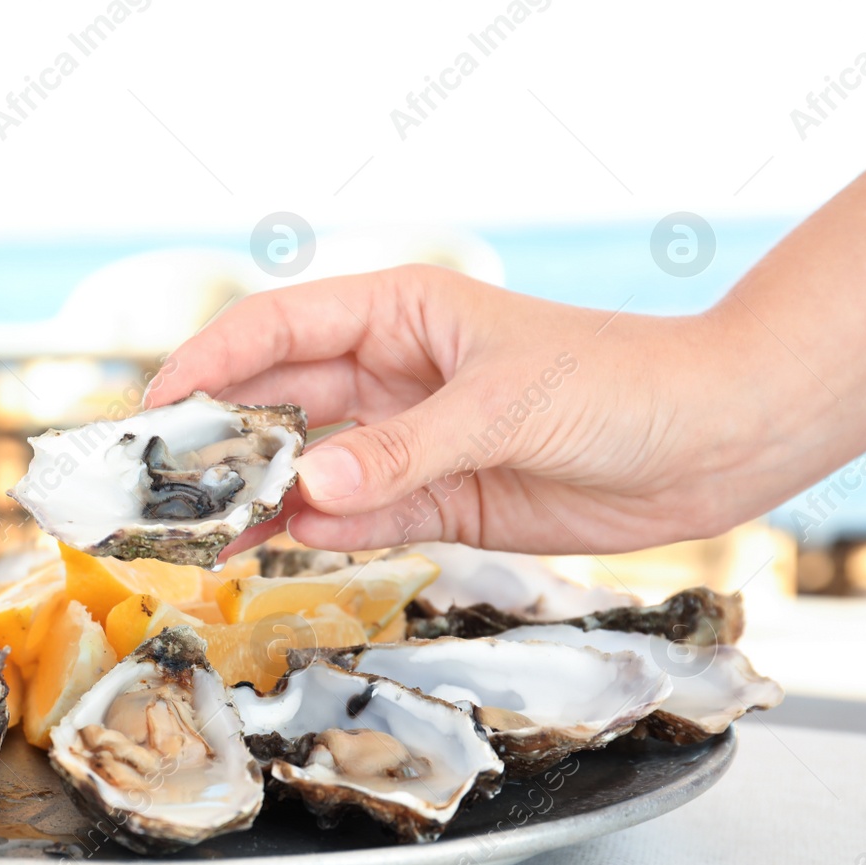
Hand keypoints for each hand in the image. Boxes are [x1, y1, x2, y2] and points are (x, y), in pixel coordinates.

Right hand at [143, 265, 792, 556]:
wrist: (712, 440)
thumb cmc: (620, 382)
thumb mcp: (505, 406)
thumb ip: (404, 451)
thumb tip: (308, 492)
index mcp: (396, 312)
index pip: (275, 328)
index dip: (207, 363)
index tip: (152, 410)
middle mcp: (388, 372)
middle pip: (276, 402)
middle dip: (215, 441)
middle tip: (153, 489)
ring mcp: (406, 438)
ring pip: (306, 468)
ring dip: (253, 499)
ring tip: (192, 539)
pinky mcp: (434, 498)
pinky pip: (355, 518)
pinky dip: (313, 535)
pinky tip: (269, 552)